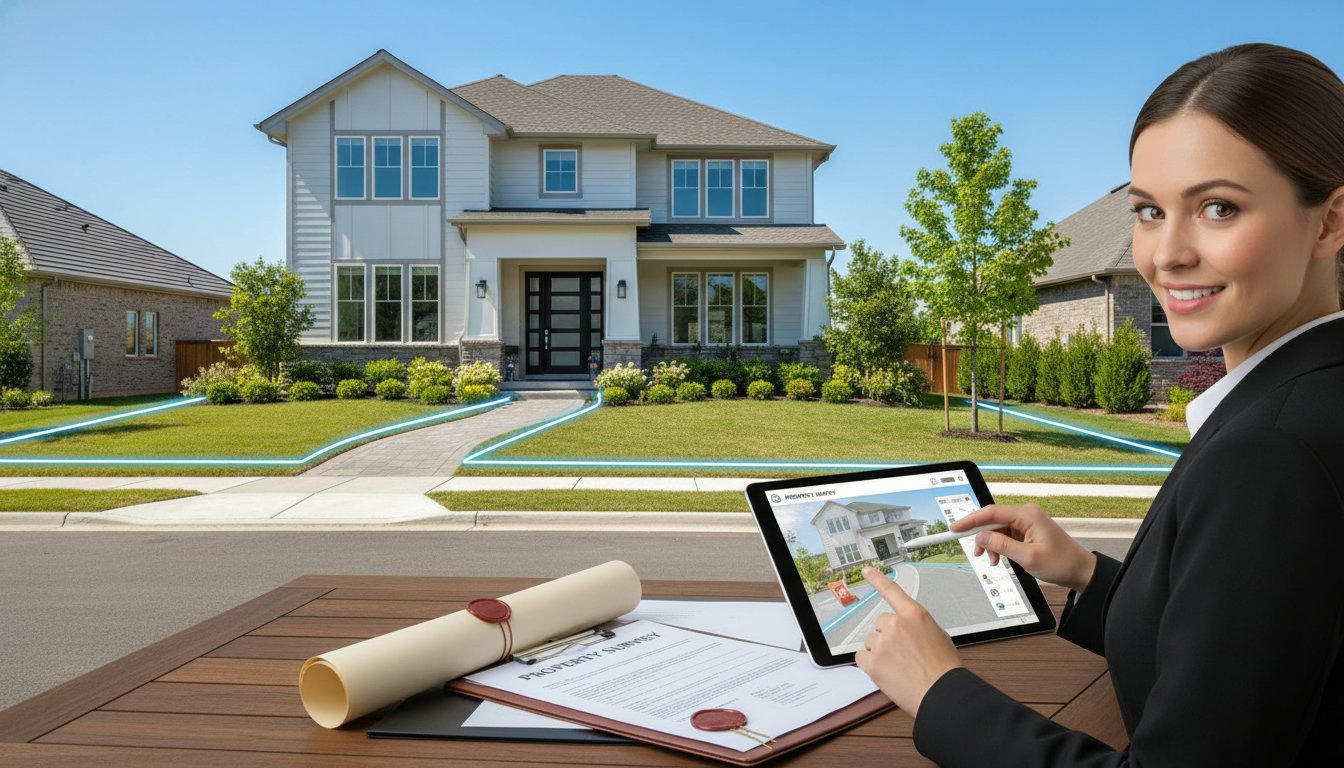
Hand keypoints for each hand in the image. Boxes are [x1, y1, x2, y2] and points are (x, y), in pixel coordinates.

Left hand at [853, 566, 961, 718]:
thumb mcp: (938, 637)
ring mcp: (882, 642)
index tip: (866, 570)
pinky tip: (886, 672)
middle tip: (903, 654)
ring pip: (871, 642)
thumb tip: (908, 632)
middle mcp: (895, 624)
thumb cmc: (945, 670)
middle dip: (888, 637)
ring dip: (880, 652)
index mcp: (914, 615)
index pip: (892, 591)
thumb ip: (918, 627)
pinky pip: (861, 658)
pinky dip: (870, 665)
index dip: (877, 579)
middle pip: (880, 624)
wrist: (942, 694)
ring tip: (899, 667)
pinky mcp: (871, 662)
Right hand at [952, 502, 1096, 592]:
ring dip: (991, 545)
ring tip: (992, 560)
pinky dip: (999, 546)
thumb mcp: (1028, 557)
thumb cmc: (1062, 563)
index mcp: (1027, 514)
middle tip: (975, 552)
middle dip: (981, 537)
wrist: (1080, 570)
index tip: (955, 528)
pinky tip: (999, 558)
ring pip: (997, 529)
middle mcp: (1026, 514)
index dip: (970, 521)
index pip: (991, 512)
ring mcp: (1026, 522)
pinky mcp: (1027, 530)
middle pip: (992, 520)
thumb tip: (982, 537)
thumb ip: (1002, 546)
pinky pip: (1005, 535)